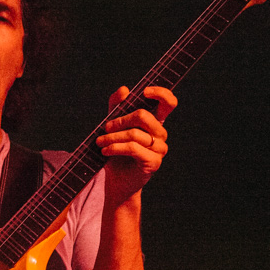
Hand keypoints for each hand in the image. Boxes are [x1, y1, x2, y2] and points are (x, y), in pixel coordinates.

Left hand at [96, 85, 177, 207]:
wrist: (117, 180)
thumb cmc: (116, 151)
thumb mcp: (113, 126)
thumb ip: (117, 106)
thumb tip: (125, 89)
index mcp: (155, 122)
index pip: (169, 103)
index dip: (160, 93)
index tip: (144, 91)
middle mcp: (161, 134)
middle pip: (143, 116)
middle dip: (120, 120)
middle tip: (105, 127)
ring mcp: (160, 149)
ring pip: (135, 134)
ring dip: (112, 136)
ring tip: (100, 142)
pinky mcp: (153, 162)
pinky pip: (133, 148)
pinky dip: (115, 148)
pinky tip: (105, 151)